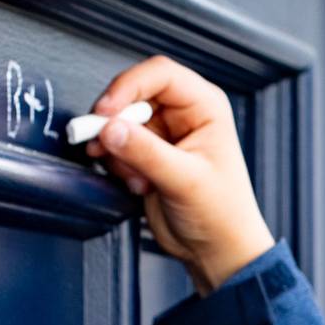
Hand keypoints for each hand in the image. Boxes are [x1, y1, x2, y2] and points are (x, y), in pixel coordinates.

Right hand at [83, 55, 274, 293]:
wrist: (217, 250)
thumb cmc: (222, 214)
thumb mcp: (185, 180)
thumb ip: (145, 152)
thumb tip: (109, 128)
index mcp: (205, 106)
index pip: (159, 74)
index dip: (127, 87)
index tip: (104, 112)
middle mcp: (183, 113)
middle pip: (132, 95)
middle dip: (114, 122)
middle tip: (102, 146)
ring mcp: (163, 133)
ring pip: (119, 121)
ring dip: (116, 150)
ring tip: (135, 177)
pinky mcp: (146, 154)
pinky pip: (116, 145)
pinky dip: (117, 164)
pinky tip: (137, 185)